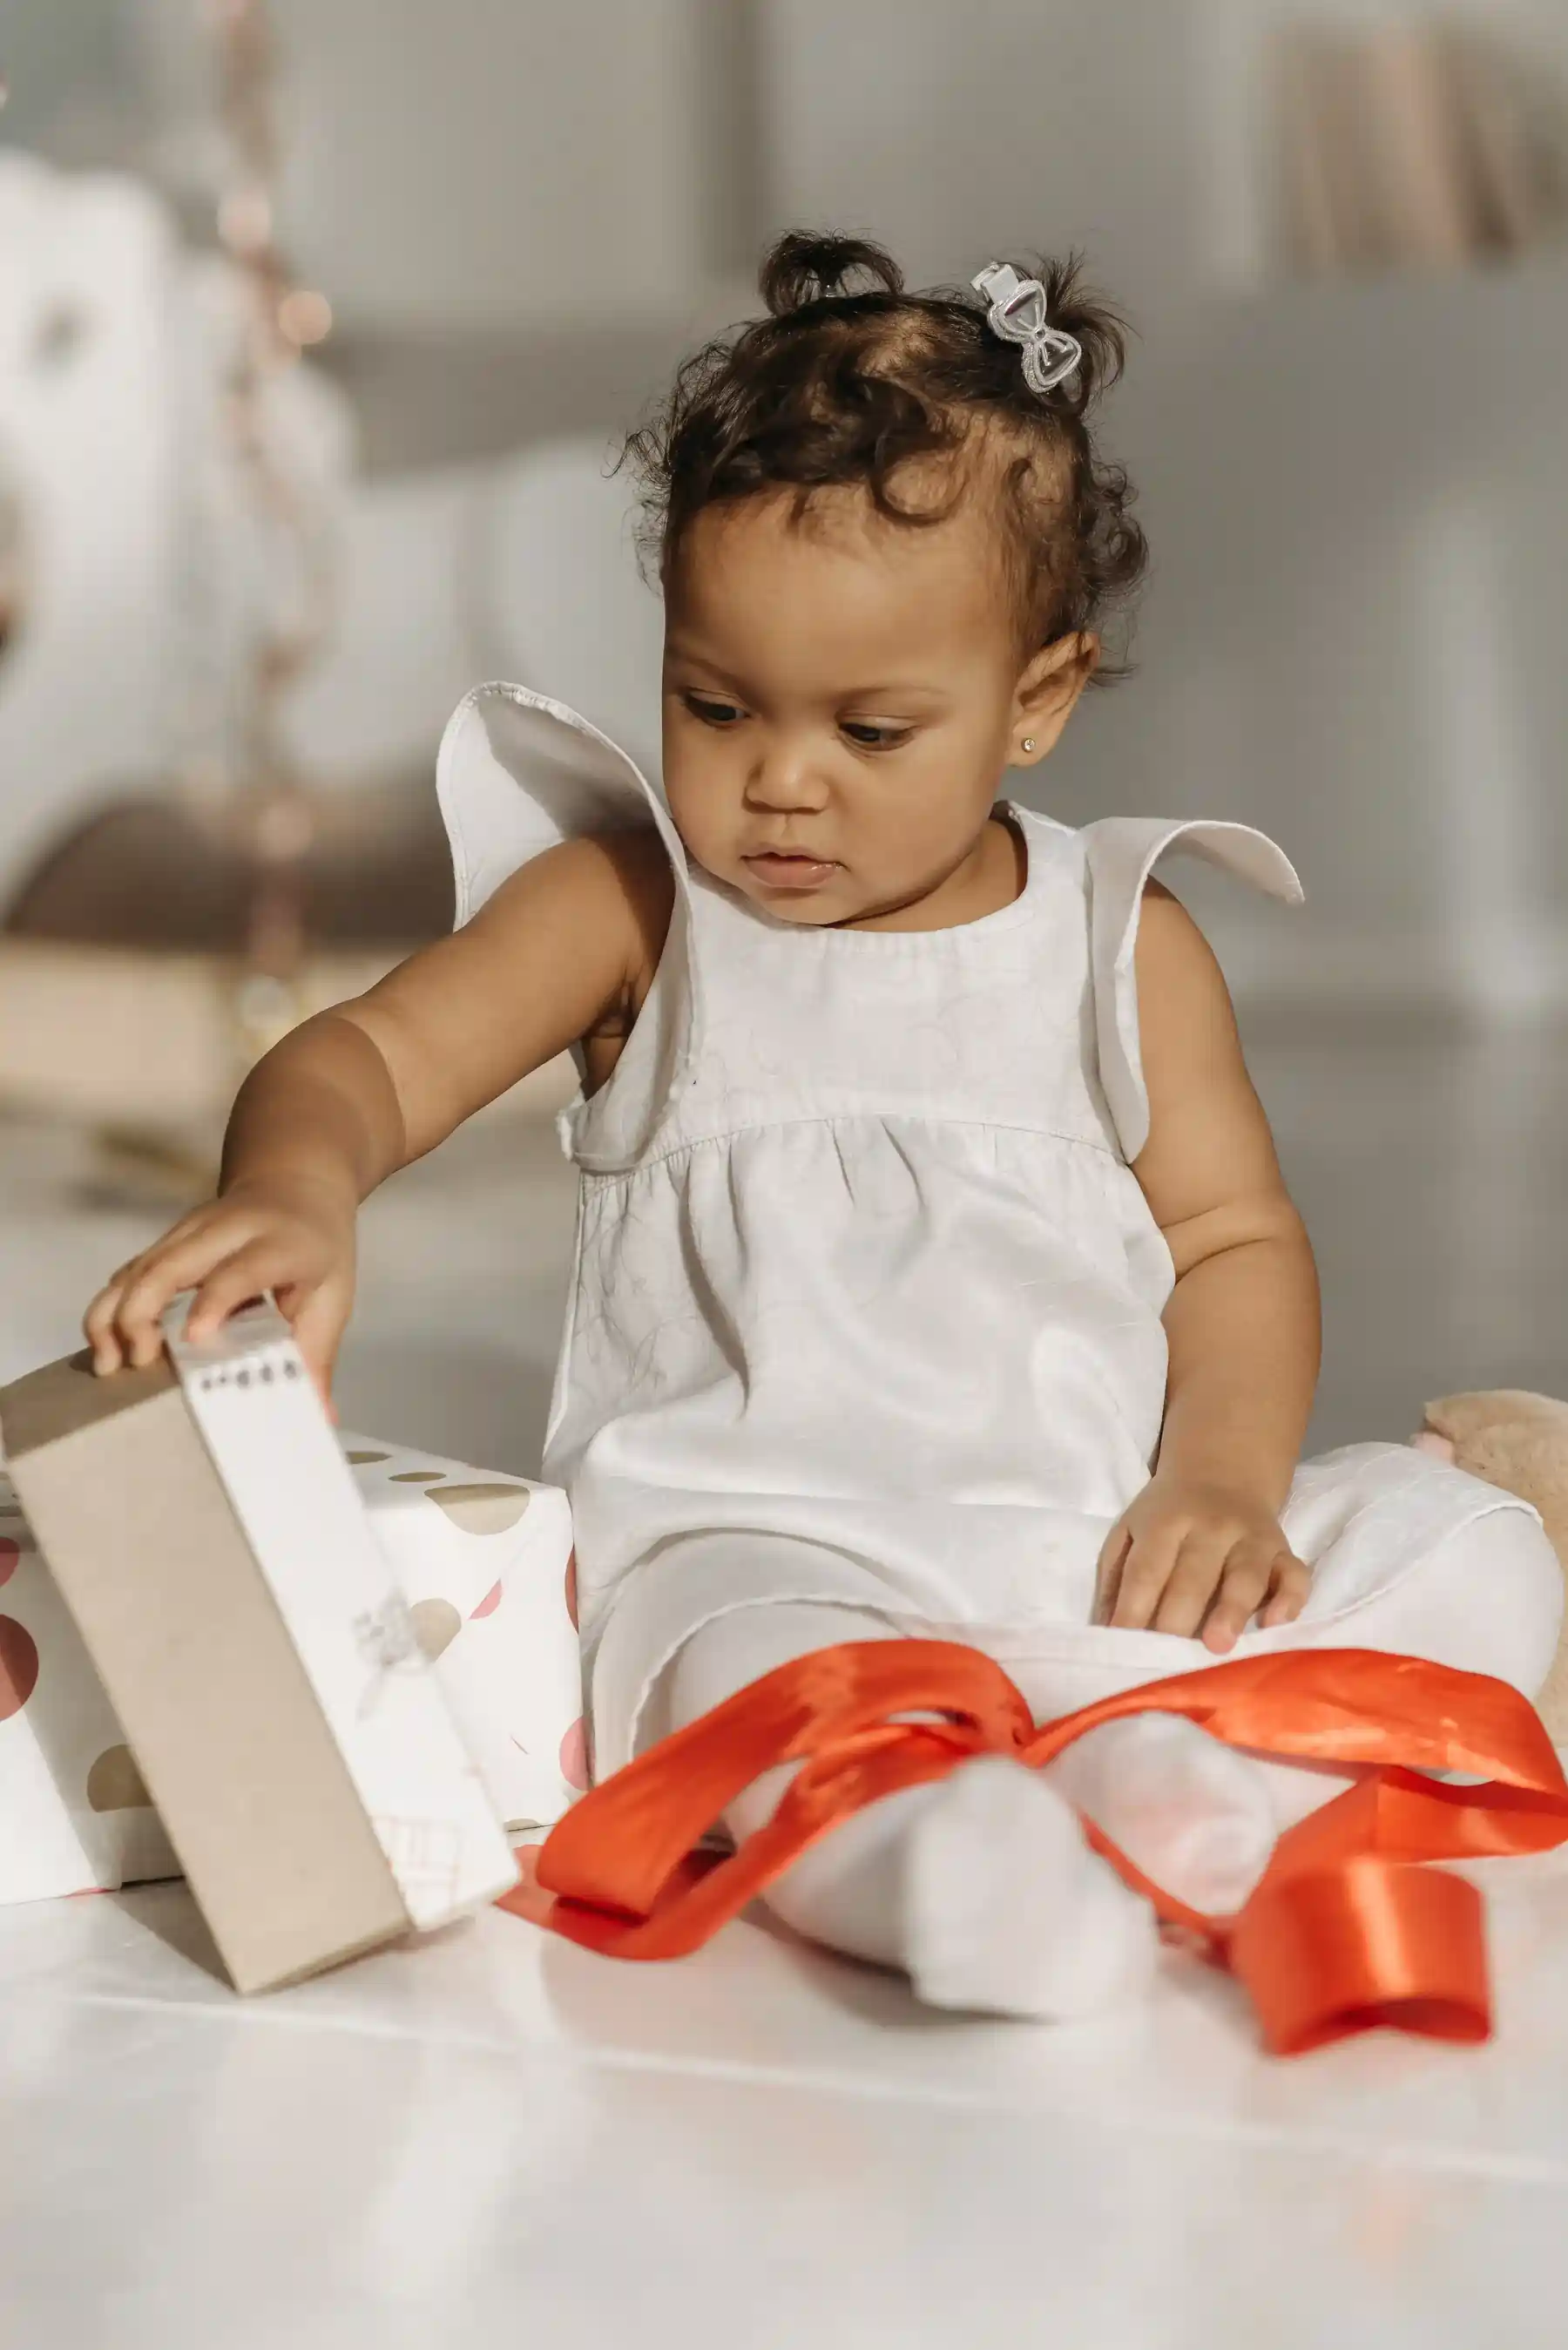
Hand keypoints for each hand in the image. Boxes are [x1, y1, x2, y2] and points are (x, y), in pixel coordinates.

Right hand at [84, 1172, 356, 1400]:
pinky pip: (130, 1271)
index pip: (239, 1270)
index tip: (193, 1339)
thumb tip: (320, 1416)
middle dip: (140, 1314)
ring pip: (137, 1267)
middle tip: (136, 1364)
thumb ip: (318, 1355)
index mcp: (278, 1245)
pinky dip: (111, 1307)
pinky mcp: (167, 1239)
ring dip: (113, 1314)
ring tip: (108, 1364)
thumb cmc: (317, 1251)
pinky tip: (109, 1345)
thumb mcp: (331, 1298)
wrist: (296, 1185)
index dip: (214, 1302)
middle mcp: (227, 1231)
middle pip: (169, 1264)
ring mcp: (190, 1230)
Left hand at [1096, 1475, 1309, 1652]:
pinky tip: (1274, 1623)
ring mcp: (1252, 1538)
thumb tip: (1106, 1631)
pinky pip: (1295, 1576)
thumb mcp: (1130, 1530)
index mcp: (1166, 1521)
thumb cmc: (1166, 1516)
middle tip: (1167, 1659)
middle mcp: (1211, 1527)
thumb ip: (1116, 1578)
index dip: (1133, 1609)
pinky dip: (1289, 1600)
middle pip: (1194, 1577)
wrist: (1221, 1473)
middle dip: (1179, 1619)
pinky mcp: (1284, 1550)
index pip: (1147, 1570)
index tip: (1123, 1646)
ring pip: (1246, 1575)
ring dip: (1232, 1610)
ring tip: (1218, 1645)